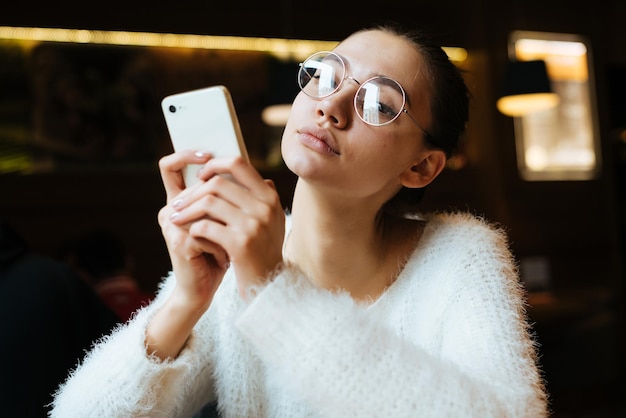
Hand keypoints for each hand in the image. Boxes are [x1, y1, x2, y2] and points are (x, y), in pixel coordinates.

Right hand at [158, 150, 228, 308]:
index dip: (185, 154)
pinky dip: (223, 245)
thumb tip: (267, 181)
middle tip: (241, 222)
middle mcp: (171, 210)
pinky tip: (226, 257)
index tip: (210, 155)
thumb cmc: (220, 252)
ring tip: (234, 245)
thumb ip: (239, 201)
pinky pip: (210, 231)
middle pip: (195, 187)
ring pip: (207, 208)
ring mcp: (173, 226)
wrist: (205, 286)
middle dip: (225, 205)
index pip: (170, 166)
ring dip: (226, 228)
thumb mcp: (230, 222)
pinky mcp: (179, 243)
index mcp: (182, 201)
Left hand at [166, 154, 285, 299]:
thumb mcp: (270, 220)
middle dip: (192, 192)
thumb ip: (258, 195)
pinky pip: (206, 226)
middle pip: (218, 183)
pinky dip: (194, 229)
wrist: (269, 285)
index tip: (201, 176)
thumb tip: (238, 169)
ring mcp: (254, 225)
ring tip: (176, 218)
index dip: (215, 165)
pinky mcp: (240, 244)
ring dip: (187, 210)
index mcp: (269, 197)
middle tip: (178, 203)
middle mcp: (264, 207)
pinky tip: (191, 234)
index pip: (238, 164)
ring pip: (209, 202)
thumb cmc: (263, 251)